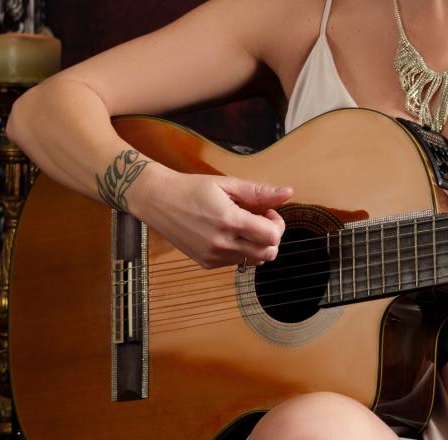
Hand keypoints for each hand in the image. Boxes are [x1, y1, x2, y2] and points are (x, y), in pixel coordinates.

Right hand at [133, 166, 291, 268]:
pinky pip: (236, 263)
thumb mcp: (228, 184)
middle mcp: (221, 243)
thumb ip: (259, 192)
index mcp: (229, 221)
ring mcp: (212, 256)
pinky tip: (229, 234)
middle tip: (259, 220)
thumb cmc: (193, 189)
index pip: (271, 237)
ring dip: (257, 245)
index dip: (277, 224)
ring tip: (244, 227)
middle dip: (271, 237)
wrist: (158, 201)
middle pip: (267, 253)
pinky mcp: (206, 263)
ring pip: (253, 261)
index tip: (266, 213)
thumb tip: (289, 193)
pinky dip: (241, 251)